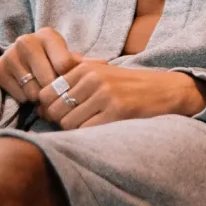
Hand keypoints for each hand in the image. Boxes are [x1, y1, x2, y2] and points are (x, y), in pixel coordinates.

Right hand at [0, 28, 78, 104]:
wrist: (23, 60)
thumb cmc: (52, 61)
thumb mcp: (68, 59)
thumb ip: (85, 63)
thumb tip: (104, 64)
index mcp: (47, 35)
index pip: (64, 65)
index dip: (69, 80)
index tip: (69, 83)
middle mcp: (26, 40)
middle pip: (48, 80)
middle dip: (54, 91)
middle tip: (56, 93)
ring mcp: (10, 54)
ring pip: (33, 90)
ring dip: (40, 97)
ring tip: (42, 90)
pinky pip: (19, 95)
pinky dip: (26, 98)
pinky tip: (28, 90)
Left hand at [37, 59, 205, 128]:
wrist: (166, 90)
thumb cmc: (128, 87)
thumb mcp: (101, 75)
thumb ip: (73, 83)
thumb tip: (40, 103)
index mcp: (86, 69)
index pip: (48, 92)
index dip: (48, 108)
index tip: (59, 115)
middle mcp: (93, 79)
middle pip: (56, 109)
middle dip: (60, 121)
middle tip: (75, 123)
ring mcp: (105, 95)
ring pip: (69, 123)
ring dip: (75, 130)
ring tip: (90, 126)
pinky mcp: (117, 111)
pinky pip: (88, 131)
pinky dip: (89, 135)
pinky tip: (101, 131)